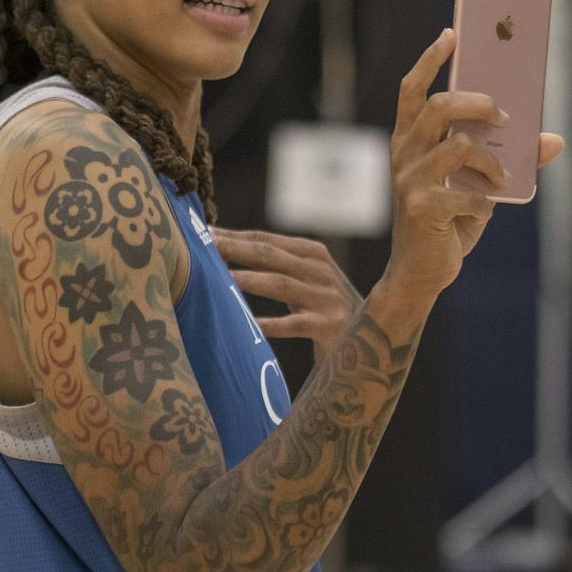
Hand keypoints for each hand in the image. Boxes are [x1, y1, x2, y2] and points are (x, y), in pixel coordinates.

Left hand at [212, 227, 362, 361]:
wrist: (368, 338)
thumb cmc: (322, 305)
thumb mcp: (305, 278)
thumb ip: (275, 263)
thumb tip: (224, 247)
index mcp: (313, 253)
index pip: (267, 239)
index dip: (235, 236)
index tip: (203, 233)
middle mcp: (321, 271)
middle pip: (271, 256)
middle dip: (235, 250)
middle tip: (204, 248)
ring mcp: (326, 298)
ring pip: (281, 285)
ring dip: (250, 280)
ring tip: (222, 279)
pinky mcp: (328, 326)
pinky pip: (293, 325)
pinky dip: (271, 324)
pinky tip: (250, 325)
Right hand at [383, 28, 564, 301]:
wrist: (421, 274)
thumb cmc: (449, 221)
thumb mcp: (479, 184)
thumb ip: (509, 158)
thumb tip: (553, 139)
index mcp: (410, 141)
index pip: (412, 90)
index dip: (430, 60)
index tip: (452, 35)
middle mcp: (404, 155)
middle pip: (439, 106)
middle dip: (477, 103)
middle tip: (503, 113)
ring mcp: (409, 181)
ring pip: (458, 145)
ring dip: (490, 159)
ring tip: (501, 174)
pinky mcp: (421, 208)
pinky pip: (469, 191)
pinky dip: (486, 200)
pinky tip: (484, 209)